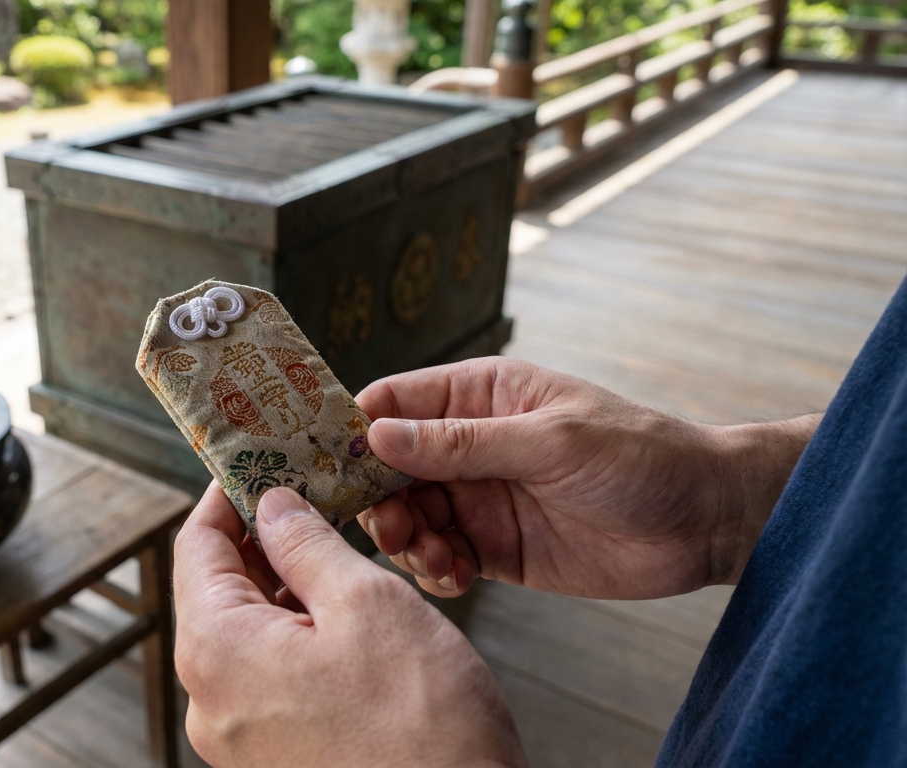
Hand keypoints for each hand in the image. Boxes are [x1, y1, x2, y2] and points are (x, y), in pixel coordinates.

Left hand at [174, 483, 523, 767]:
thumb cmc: (422, 729)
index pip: (195, 546)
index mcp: (216, 651)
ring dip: (283, 585)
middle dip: (260, 536)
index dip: (227, 494)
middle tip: (309, 493)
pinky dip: (295, 633)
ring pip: (246, 633)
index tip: (259, 461)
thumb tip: (273, 505)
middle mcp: (210, 699)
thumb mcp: (367, 605)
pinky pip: (268, 675)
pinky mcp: (272, 757)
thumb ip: (307, 545)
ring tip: (335, 546)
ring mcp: (239, 736)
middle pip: (216, 589)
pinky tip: (340, 612)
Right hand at [356, 358, 818, 599]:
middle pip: (388, 470)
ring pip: (408, 518)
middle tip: (391, 528)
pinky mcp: (495, 548)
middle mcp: (468, 446)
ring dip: (406, 541)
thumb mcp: (551, 441)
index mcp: (478, 397)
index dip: (353, 430)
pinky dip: (435, 572)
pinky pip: (442, 559)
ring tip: (435, 557)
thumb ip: (462, 443)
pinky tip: (455, 577)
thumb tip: (379, 436)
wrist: (706, 520)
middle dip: (376, 500)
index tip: (326, 464)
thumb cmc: (641, 456)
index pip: (392, 403)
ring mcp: (479, 498)